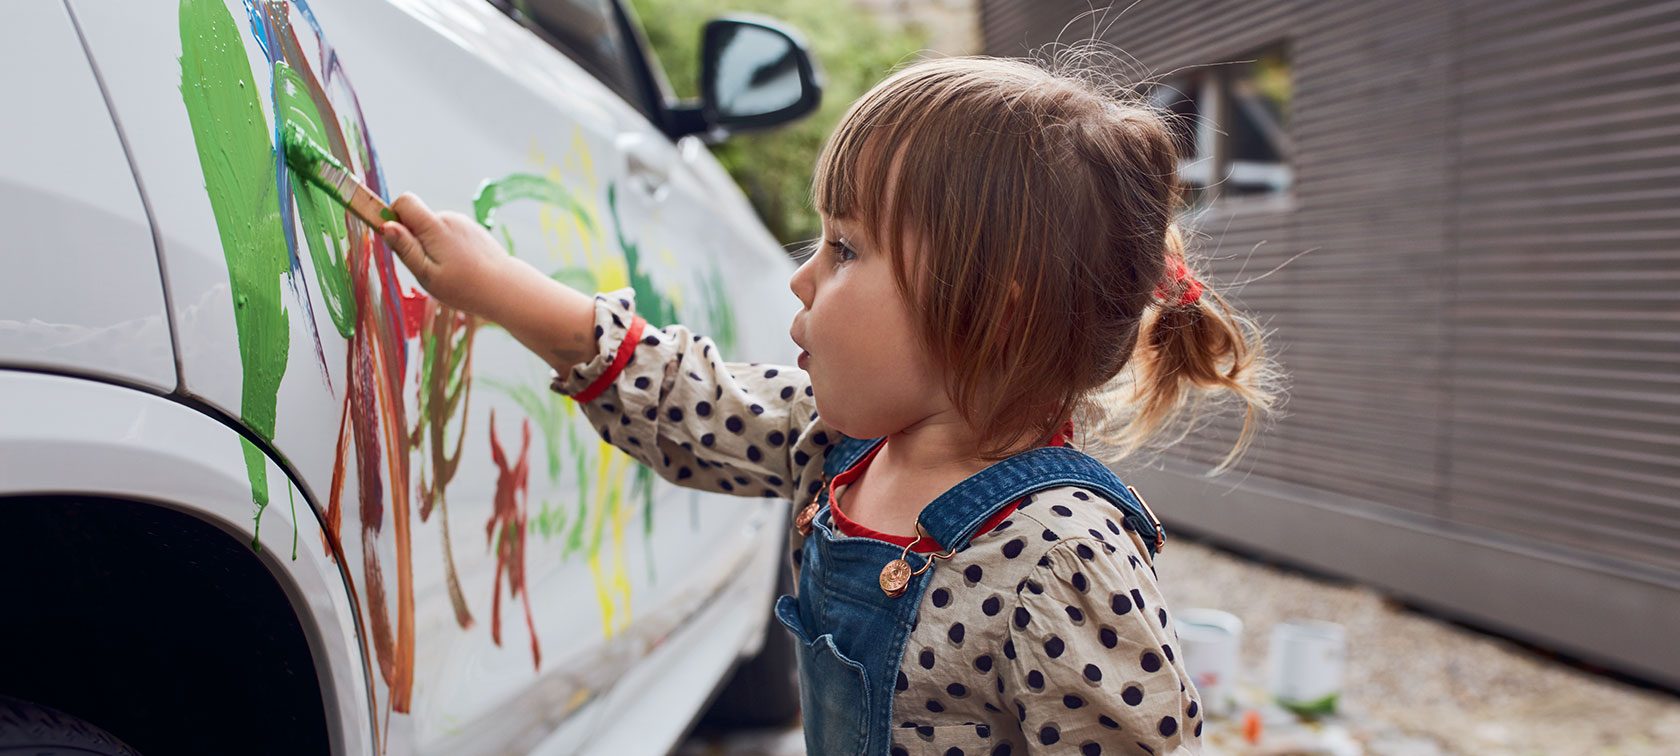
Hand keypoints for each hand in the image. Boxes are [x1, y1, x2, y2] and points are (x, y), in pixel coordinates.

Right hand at [382, 192, 516, 319]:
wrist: (506, 289)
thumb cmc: (465, 287)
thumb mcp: (427, 274)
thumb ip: (406, 249)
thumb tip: (386, 226)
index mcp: (435, 226)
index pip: (404, 201)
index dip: (394, 216)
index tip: (396, 239)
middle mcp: (450, 218)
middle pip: (418, 219)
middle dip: (414, 239)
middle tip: (427, 268)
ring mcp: (463, 223)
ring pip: (433, 229)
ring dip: (431, 246)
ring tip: (447, 271)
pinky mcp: (473, 230)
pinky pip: (449, 234)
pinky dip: (447, 248)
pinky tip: (461, 267)